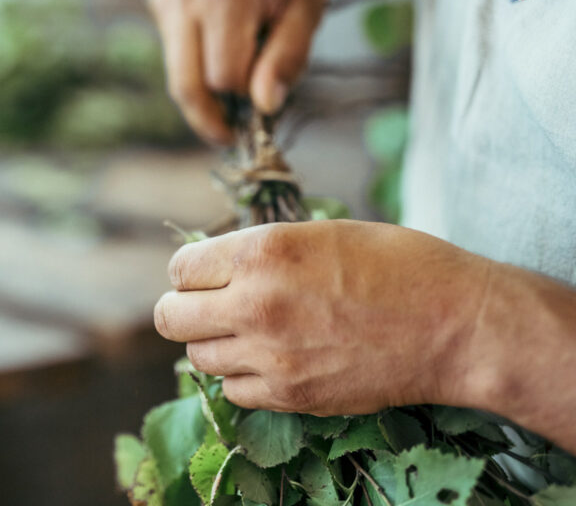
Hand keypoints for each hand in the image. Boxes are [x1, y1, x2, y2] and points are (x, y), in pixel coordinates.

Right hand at [147, 0, 326, 143]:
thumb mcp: (306, 8)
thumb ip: (287, 59)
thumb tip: (264, 107)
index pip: (224, 77)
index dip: (247, 95)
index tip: (267, 95)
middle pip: (186, 86)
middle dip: (210, 117)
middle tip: (231, 134)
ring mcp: (167, 0)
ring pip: (177, 77)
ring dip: (205, 94)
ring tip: (234, 88)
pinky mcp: (160, 4)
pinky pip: (175, 58)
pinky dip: (197, 70)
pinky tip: (219, 55)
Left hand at [153, 220, 492, 415]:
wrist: (458, 325)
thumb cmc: (399, 265)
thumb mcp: (320, 233)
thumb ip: (261, 252)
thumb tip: (217, 268)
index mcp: (262, 251)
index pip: (180, 268)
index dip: (193, 270)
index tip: (210, 275)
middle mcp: (255, 303)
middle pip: (171, 318)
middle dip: (185, 309)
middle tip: (212, 306)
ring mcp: (270, 355)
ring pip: (198, 357)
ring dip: (214, 344)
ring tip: (249, 332)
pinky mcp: (290, 395)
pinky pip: (233, 391)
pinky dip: (243, 377)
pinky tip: (271, 360)